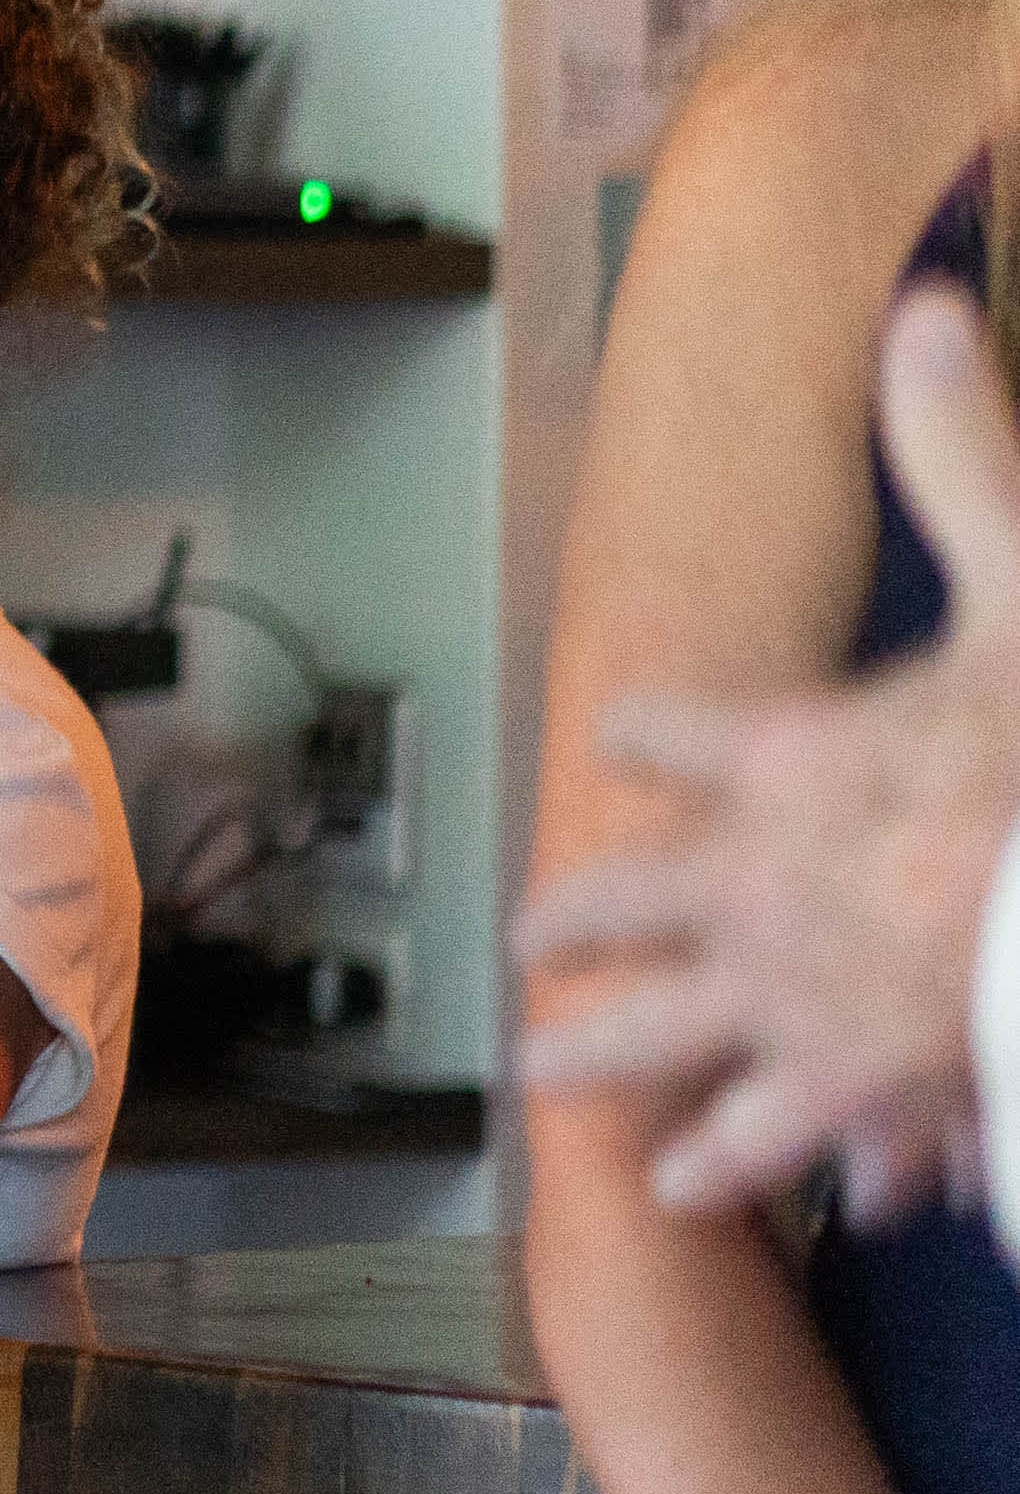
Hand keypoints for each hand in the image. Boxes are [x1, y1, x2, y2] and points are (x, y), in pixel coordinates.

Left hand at [515, 287, 1019, 1218]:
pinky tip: (701, 1188)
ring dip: (612, 1059)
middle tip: (532, 946)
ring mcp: (788, 1000)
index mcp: (782, 758)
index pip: (678, 729)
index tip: (625, 734)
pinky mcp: (849, 1094)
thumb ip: (960, 450)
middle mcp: (751, 885)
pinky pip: (779, 1139)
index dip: (654, 731)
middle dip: (579, 921)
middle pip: (624, 902)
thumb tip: (919, 305)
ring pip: (663, 1040)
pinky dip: (749, 1162)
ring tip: (557, 1080)